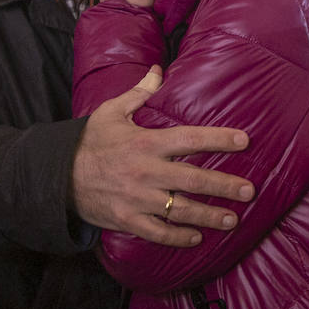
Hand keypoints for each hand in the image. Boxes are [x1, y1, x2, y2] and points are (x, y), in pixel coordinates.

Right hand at [71, 66, 253, 246]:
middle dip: (224, 186)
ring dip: (209, 216)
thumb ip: (139, 93)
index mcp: (145, 143)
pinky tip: (197, 238)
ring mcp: (137, 199)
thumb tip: (158, 70)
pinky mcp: (128, 220)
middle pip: (193, 180)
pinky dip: (179, 237)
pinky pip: (158, 232)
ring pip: (181, 210)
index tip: (243, 140)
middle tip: (249, 190)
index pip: (189, 139)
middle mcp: (146, 172)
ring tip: (232, 219)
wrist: (58, 176)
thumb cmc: (90, 142)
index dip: (218, 139)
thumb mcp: (111, 112)